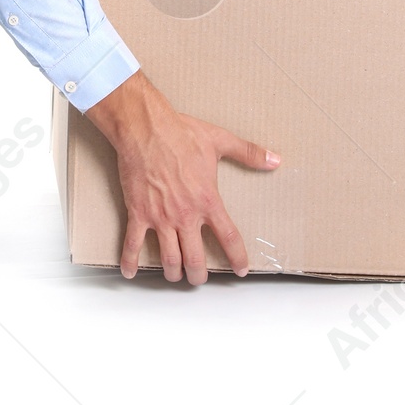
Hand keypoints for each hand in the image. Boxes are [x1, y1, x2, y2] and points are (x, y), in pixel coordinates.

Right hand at [84, 71, 278, 283]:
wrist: (145, 128)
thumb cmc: (180, 133)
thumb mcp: (219, 141)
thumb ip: (248, 153)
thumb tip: (275, 159)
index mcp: (208, 200)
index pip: (229, 238)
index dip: (237, 258)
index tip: (240, 270)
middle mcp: (186, 215)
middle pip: (195, 260)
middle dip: (198, 275)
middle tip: (198, 277)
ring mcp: (161, 217)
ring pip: (169, 259)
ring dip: (173, 273)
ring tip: (174, 276)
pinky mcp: (138, 213)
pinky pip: (132, 244)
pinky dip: (130, 262)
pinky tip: (130, 272)